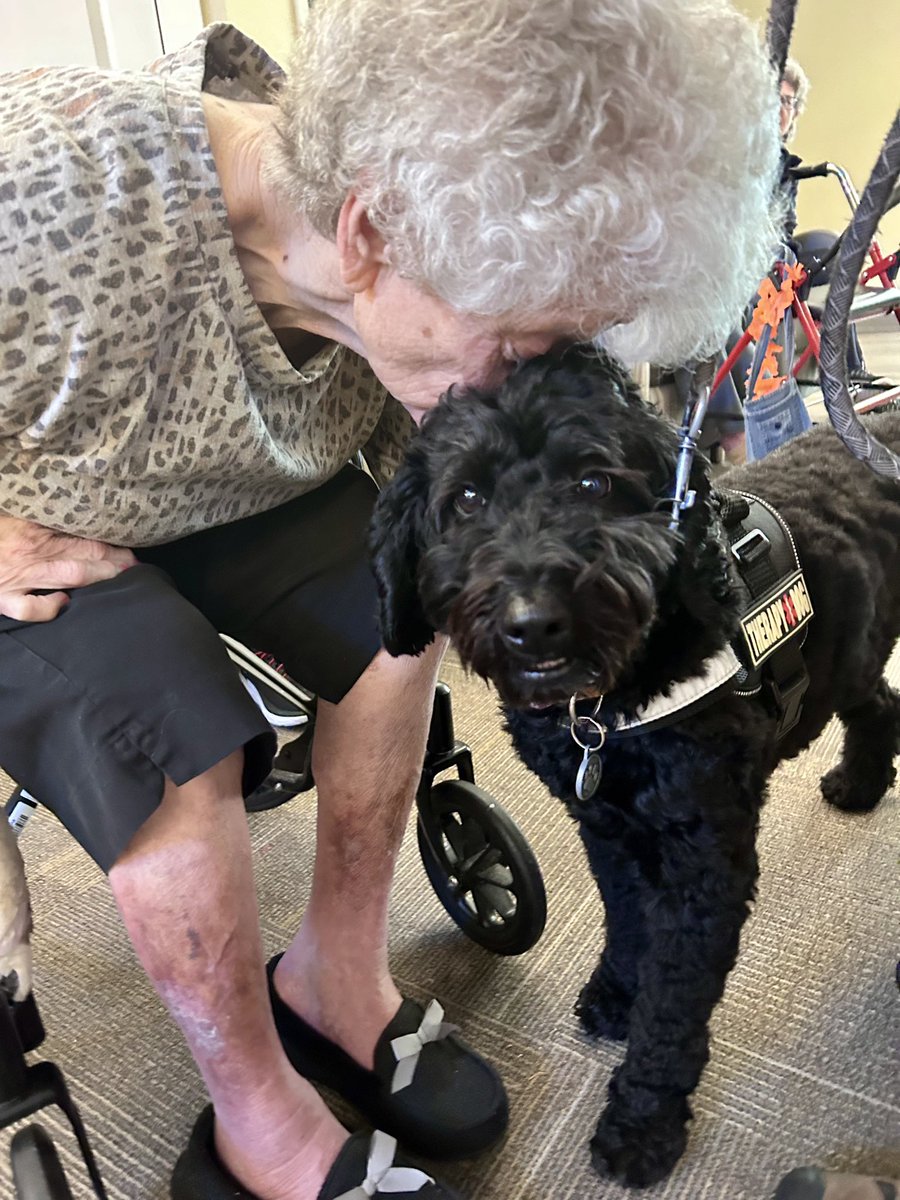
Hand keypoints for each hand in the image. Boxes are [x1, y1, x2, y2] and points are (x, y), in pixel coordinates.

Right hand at [0, 514, 136, 621]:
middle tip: (136, 565)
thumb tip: (72, 512)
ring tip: (119, 578)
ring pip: (70, 577)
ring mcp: (17, 576)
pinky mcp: (2, 597)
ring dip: (98, 578)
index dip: (109, 543)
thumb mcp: (13, 514)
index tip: (130, 547)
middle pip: (84, 556)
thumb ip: (40, 516)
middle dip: (114, 562)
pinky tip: (65, 604)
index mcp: (34, 527)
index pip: (82, 535)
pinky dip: (49, 608)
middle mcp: (31, 552)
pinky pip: (30, 608)